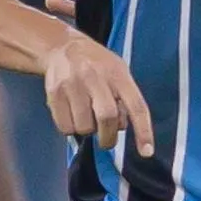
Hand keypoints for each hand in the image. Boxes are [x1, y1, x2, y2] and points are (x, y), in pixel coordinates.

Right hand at [40, 31, 154, 156]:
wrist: (62, 47)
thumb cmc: (96, 64)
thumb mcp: (118, 71)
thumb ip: (124, 97)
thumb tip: (122, 127)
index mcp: (117, 73)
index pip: (136, 105)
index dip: (143, 131)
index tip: (147, 152)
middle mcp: (95, 76)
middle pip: (107, 118)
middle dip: (108, 138)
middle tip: (106, 141)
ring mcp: (73, 84)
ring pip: (84, 126)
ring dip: (87, 131)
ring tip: (85, 117)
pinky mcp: (54, 92)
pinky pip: (65, 127)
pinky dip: (70, 129)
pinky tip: (71, 115)